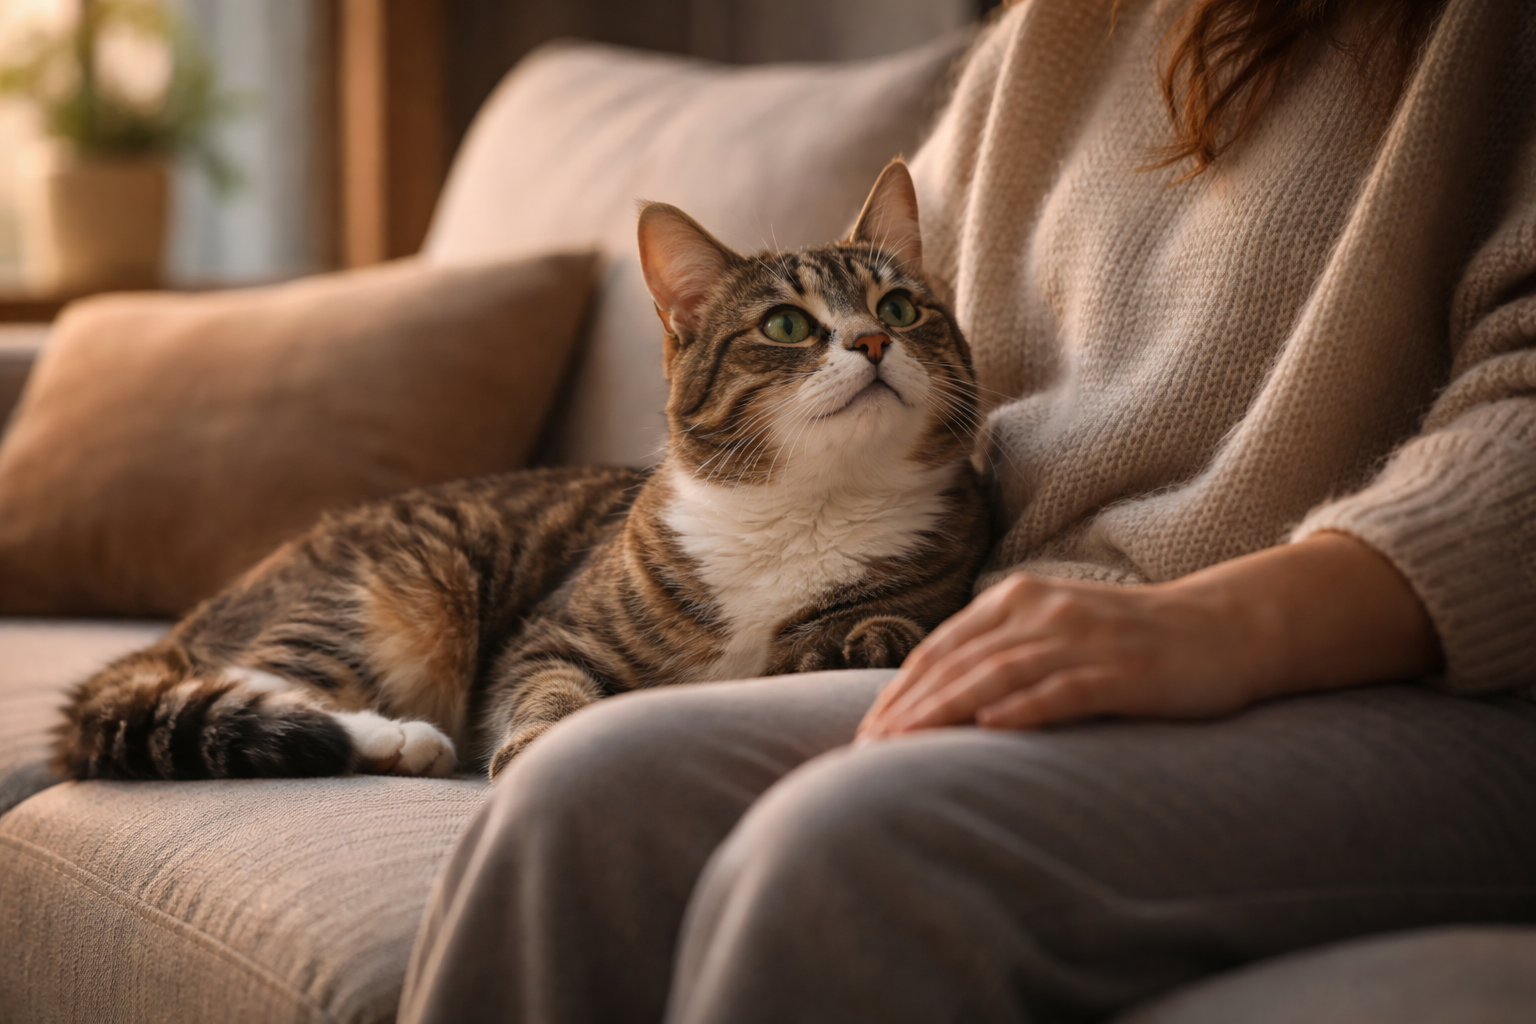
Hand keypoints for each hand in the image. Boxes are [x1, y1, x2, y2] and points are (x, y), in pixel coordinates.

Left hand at [856, 532, 1443, 739]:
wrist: (1223, 628)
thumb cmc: (1129, 641)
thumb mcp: (1055, 632)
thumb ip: (1000, 652)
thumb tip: (936, 701)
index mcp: (1018, 600)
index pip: (941, 648)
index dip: (900, 691)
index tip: (866, 733)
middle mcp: (1043, 612)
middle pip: (959, 663)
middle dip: (910, 709)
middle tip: (870, 751)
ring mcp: (1084, 639)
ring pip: (999, 675)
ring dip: (948, 712)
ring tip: (908, 746)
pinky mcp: (1124, 670)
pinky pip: (1064, 689)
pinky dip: (1024, 707)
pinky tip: (991, 728)